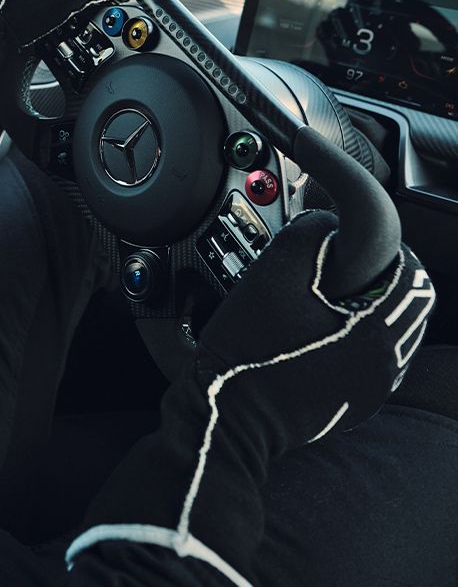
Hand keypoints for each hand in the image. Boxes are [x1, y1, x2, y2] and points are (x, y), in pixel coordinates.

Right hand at [70, 210, 433, 580]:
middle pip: (409, 304)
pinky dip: (359, 337)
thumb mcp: (272, 273)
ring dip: (373, 307)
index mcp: (375, 331)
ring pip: (394, 332)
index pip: (413, 276)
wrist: (228, 417)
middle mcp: (385, 363)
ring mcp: (372, 388)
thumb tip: (326, 222)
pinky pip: (374, 358)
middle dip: (383, 277)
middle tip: (347, 266)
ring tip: (333, 297)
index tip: (362, 242)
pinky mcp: (356, 403)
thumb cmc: (247, 350)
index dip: (390, 248)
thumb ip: (307, 233)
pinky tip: (322, 330)